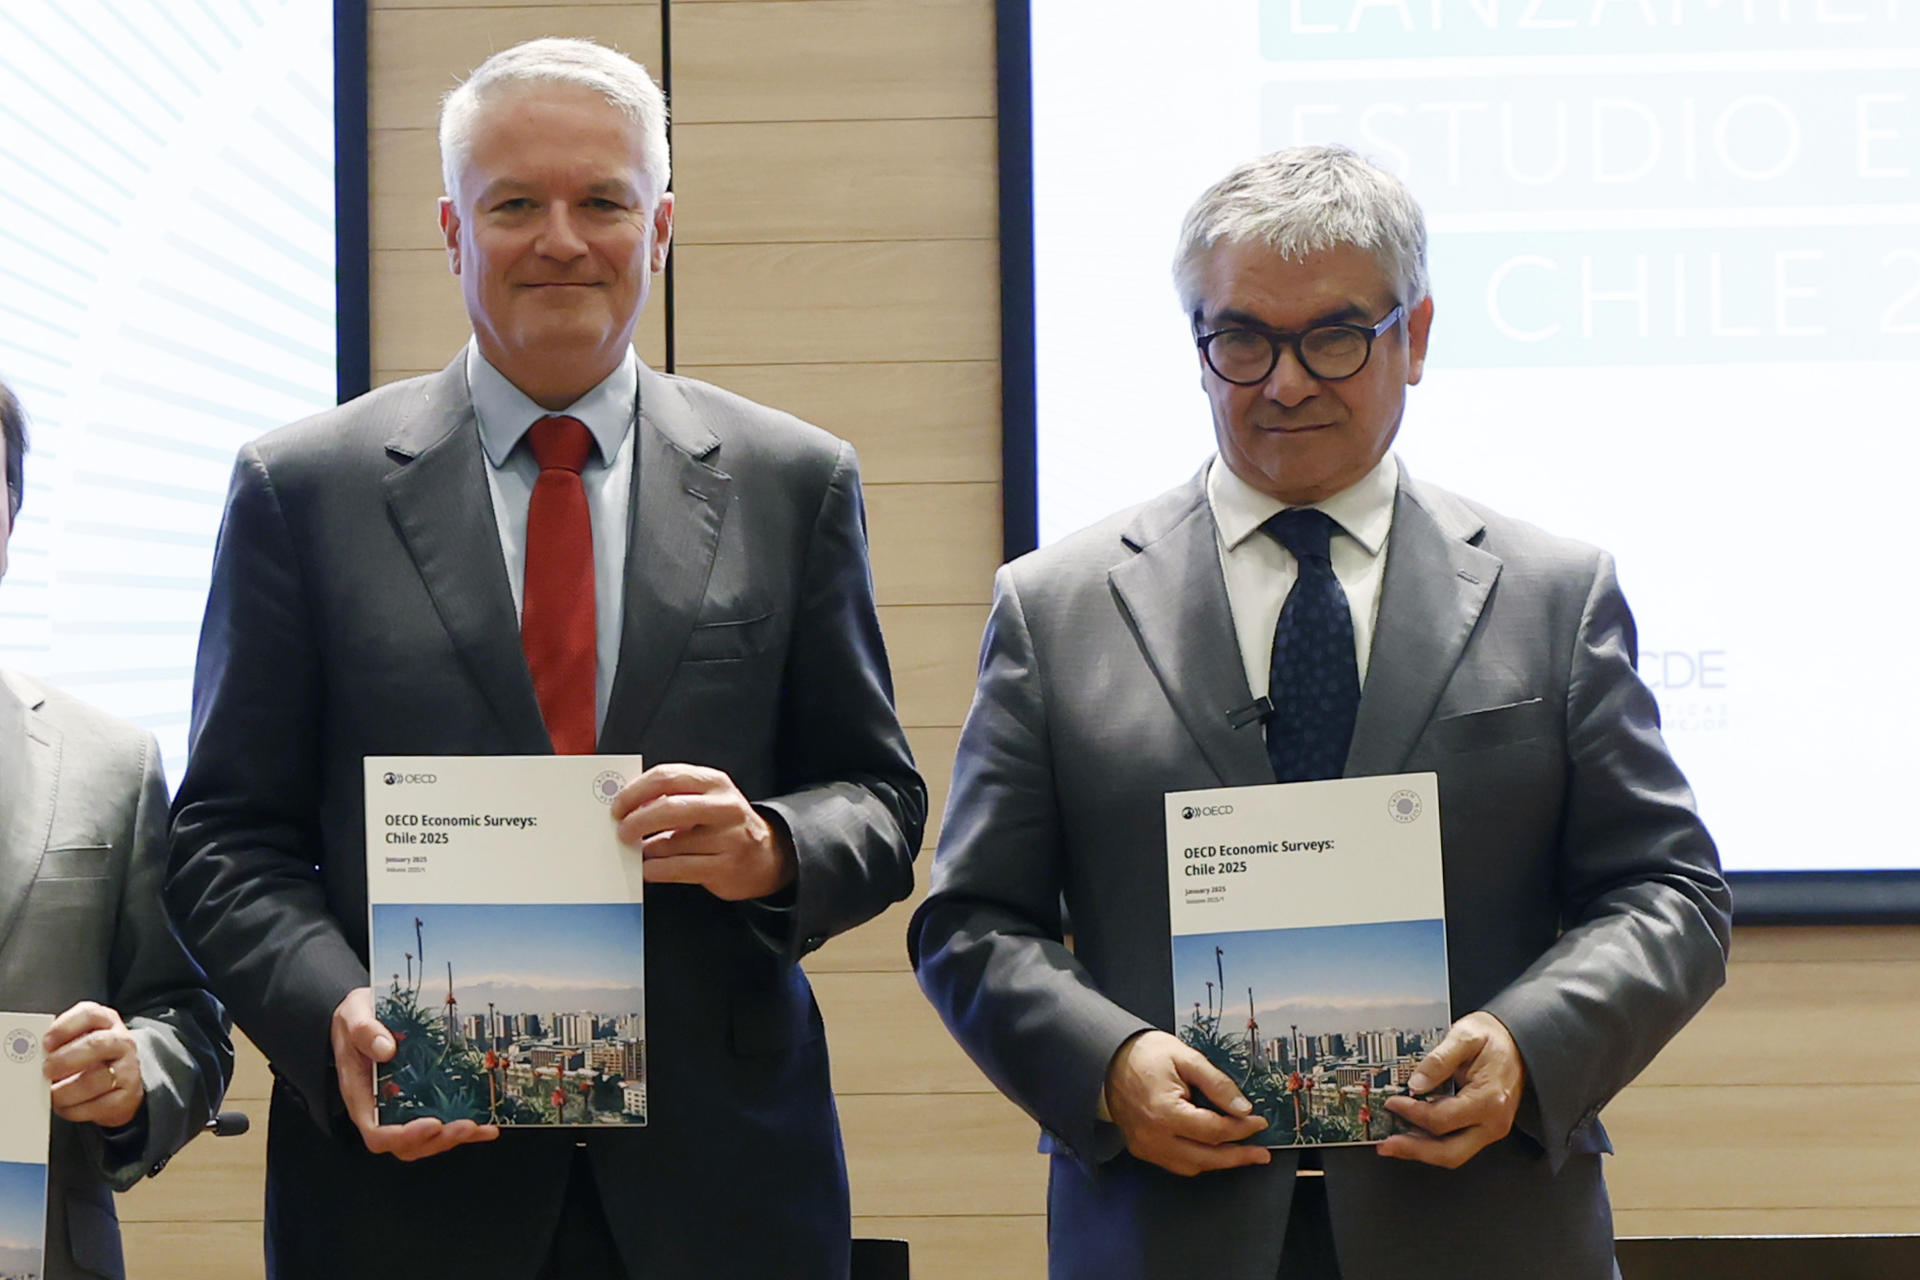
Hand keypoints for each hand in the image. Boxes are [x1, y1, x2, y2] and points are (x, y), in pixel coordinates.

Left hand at [43, 1001, 143, 1128]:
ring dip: (67, 1090)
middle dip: (66, 1059)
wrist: (123, 1080)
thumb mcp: (79, 1039)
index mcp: (106, 1022)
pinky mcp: (128, 1096)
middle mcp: (121, 1042)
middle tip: (46, 1070)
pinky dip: (75, 1109)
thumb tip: (31, 1054)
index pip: (89, 1015)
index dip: (64, 1028)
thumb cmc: (92, 1057)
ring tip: (53, 1093)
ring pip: (98, 1079)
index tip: (45, 1042)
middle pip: (97, 1044)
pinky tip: (66, 1105)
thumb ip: (59, 1042)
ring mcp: (128, 1068)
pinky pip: (99, 1105)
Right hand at [331, 987, 497, 1160]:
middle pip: (406, 1144)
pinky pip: (441, 1121)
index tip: (431, 1124)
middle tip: (465, 1126)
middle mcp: (380, 1107)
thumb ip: (364, 1032)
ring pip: (425, 1139)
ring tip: (478, 1127)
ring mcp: (401, 1105)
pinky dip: (464, 1128)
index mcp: (360, 1095)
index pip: (377, 1133)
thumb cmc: (354, 1019)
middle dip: (437, 1140)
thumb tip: (386, 1050)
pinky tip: (486, 1125)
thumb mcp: (353, 1016)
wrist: (363, 1013)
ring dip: (453, 1137)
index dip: (403, 1136)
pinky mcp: (420, 1098)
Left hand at [612, 763, 796, 899]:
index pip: (667, 777)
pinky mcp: (726, 867)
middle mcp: (725, 807)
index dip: (635, 791)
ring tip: (640, 852)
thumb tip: (627, 807)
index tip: (617, 806)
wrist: (766, 857)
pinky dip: (656, 870)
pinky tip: (650, 869)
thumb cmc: (724, 826)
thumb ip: (671, 797)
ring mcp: (728, 838)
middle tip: (622, 831)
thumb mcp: (705, 800)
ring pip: (671, 843)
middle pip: (669, 807)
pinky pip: (677, 869)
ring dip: (646, 850)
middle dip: (637, 820)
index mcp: (714, 782)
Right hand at [1103, 1030, 1270, 1176]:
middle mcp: (1154, 1136)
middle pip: (1206, 1158)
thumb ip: (1217, 1084)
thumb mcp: (1186, 1057)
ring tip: (1242, 1153)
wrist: (1108, 1059)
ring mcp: (1146, 1146)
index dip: (1241, 1128)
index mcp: (1165, 1111)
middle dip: (1238, 1156)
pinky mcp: (1141, 1149)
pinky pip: (1176, 1164)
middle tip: (1262, 1154)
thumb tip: (1243, 1109)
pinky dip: (1197, 1160)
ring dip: (1219, 1162)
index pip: (1214, 1130)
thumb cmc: (1145, 1054)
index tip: (1259, 1121)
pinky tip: (1212, 1151)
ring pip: (1192, 1167)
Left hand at [1378, 1010, 1525, 1168]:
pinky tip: (1414, 1134)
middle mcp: (1493, 1121)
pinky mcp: (1485, 1128)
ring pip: (1454, 1154)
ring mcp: (1491, 1129)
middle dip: (1414, 1150)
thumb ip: (1438, 1060)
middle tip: (1387, 1144)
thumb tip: (1415, 1084)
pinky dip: (1433, 1143)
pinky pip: (1457, 1144)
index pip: (1442, 1119)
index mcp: (1489, 1099)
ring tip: (1395, 1143)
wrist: (1517, 1042)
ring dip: (1422, 1151)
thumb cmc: (1493, 1038)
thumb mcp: (1464, 1036)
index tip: (1392, 1103)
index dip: (1412, 1113)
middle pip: (1450, 1152)